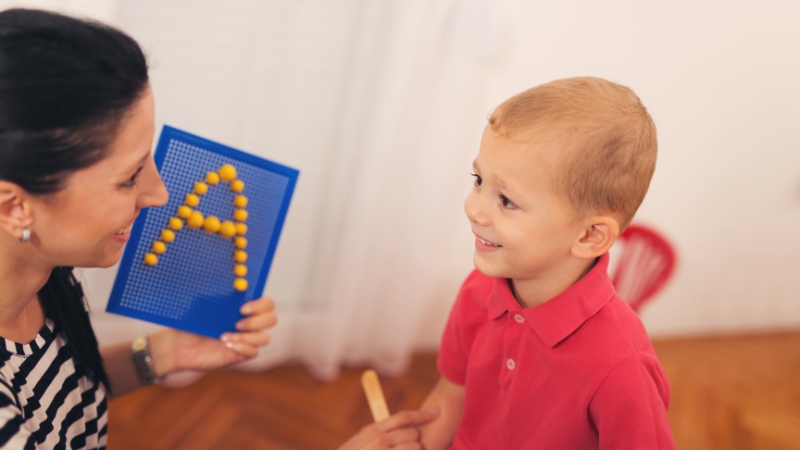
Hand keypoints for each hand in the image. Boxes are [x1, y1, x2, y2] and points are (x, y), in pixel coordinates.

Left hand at [148, 296, 276, 375]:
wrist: (178, 346)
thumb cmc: (191, 324)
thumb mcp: (205, 308)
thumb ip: (220, 299)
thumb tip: (233, 285)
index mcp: (245, 308)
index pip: (267, 304)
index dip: (261, 305)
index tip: (242, 308)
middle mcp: (249, 323)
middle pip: (272, 319)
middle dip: (257, 321)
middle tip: (238, 323)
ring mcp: (247, 340)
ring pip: (265, 338)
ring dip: (248, 337)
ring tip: (226, 337)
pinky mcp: (240, 355)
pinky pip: (254, 352)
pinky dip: (243, 348)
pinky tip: (227, 345)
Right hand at [338, 409, 438, 449]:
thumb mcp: (360, 444)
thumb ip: (377, 435)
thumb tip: (398, 429)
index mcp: (372, 431)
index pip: (402, 417)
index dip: (422, 415)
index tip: (436, 413)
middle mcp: (379, 441)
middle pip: (413, 434)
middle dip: (417, 441)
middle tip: (415, 448)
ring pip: (415, 448)